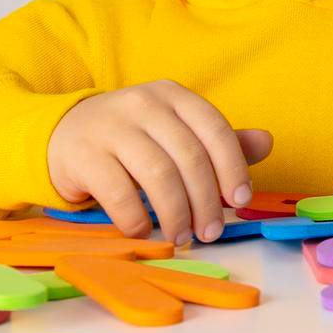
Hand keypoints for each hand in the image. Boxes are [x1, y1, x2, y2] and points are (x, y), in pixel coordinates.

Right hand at [46, 80, 272, 244]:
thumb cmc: (134, 138)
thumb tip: (267, 143)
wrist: (65, 133)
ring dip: (176, 213)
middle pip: (189, 156)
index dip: (233, 167)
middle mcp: (144, 103)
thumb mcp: (176, 132)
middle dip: (206, 201)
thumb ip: (218, 141)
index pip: (214, 129)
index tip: (241, 201)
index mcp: (174, 96)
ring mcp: (112, 126)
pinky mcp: (83, 153)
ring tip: (182, 237)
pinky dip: (136, 218)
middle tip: (210, 233)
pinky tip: (143, 231)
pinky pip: (118, 192)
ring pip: (158, 174)